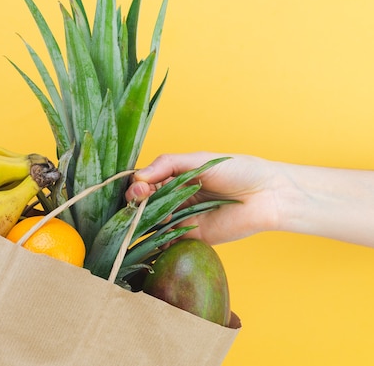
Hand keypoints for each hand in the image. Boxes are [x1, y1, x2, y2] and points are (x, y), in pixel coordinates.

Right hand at [126, 152, 280, 244]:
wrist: (267, 195)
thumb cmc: (237, 170)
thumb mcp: (200, 160)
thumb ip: (168, 164)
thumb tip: (138, 177)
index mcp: (174, 177)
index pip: (144, 182)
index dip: (136, 186)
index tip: (139, 188)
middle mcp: (173, 198)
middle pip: (143, 203)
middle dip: (136, 203)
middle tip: (139, 202)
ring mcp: (180, 218)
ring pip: (151, 222)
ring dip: (144, 222)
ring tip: (151, 218)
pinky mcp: (190, 237)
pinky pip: (167, 242)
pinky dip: (156, 242)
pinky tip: (154, 238)